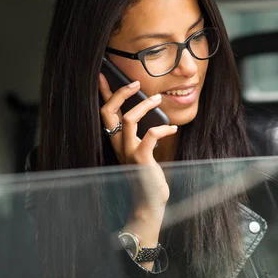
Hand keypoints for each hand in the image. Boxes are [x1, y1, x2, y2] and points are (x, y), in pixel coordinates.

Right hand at [99, 73, 176, 211]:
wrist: (149, 202)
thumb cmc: (147, 175)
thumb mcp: (141, 149)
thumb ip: (141, 132)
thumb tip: (149, 109)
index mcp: (116, 141)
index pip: (106, 112)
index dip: (104, 93)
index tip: (104, 75)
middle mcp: (118, 145)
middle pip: (108, 112)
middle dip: (120, 93)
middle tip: (136, 83)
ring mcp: (128, 152)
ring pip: (129, 120)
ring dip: (144, 106)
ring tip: (158, 99)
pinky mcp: (141, 160)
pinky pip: (150, 136)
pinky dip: (163, 128)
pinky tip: (173, 129)